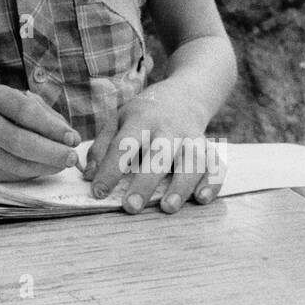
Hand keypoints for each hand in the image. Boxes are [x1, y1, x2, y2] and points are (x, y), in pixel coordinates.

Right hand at [0, 85, 78, 180]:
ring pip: (17, 165)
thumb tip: (70, 139)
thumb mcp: (17, 99)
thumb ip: (46, 115)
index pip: (26, 113)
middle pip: (21, 143)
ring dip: (45, 167)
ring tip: (62, 164)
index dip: (53, 128)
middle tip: (72, 158)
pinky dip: (31, 173)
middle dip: (52, 153)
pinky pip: (10, 175)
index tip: (73, 139)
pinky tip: (42, 167)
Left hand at [82, 84, 224, 213]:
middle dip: (145, 182)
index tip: (98, 192)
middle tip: (131, 207)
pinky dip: (212, 182)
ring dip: (181, 186)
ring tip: (167, 208)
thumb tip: (89, 176)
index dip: (110, 169)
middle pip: (159, 154)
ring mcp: (191, 138)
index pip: (123, 145)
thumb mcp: (118, 120)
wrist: (183, 96)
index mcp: (141, 120)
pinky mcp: (208, 148)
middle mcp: (168, 129)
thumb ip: (102, 146)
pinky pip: (216, 165)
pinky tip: (201, 199)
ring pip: (191, 162)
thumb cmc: (144, 115)